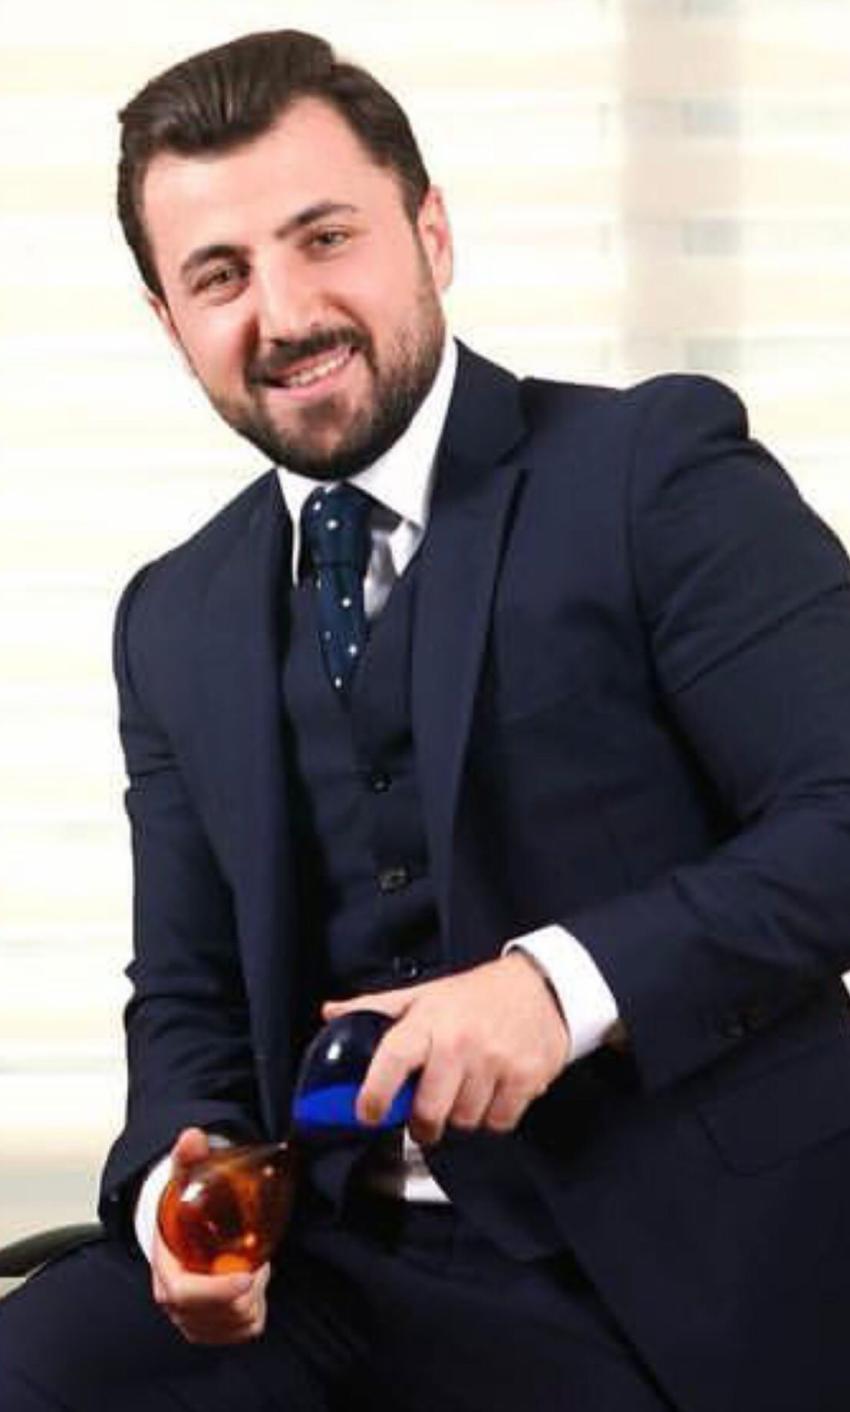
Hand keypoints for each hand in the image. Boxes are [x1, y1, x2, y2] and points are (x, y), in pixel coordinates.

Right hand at [151, 1127, 270, 1344]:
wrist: (177, 1233)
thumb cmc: (181, 1209)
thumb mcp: (183, 1177)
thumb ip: (187, 1156)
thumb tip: (192, 1136)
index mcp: (165, 1271)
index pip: (184, 1294)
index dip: (218, 1291)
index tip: (249, 1274)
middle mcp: (175, 1303)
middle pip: (218, 1314)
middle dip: (248, 1288)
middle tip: (258, 1259)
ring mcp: (193, 1320)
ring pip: (236, 1324)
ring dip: (254, 1298)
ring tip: (254, 1267)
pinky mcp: (211, 1328)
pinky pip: (244, 1331)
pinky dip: (257, 1311)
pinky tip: (254, 1285)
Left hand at [322, 954, 570, 1144]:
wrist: (541, 987)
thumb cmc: (476, 995)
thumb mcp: (425, 994)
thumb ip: (377, 1008)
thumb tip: (331, 1012)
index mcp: (429, 1021)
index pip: (393, 1059)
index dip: (375, 1093)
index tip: (368, 1113)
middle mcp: (460, 1042)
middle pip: (429, 1110)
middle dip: (423, 1123)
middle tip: (425, 1117)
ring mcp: (494, 1061)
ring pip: (464, 1121)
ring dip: (461, 1116)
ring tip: (465, 1091)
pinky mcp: (524, 1078)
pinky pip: (498, 1122)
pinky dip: (493, 1116)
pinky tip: (493, 1091)